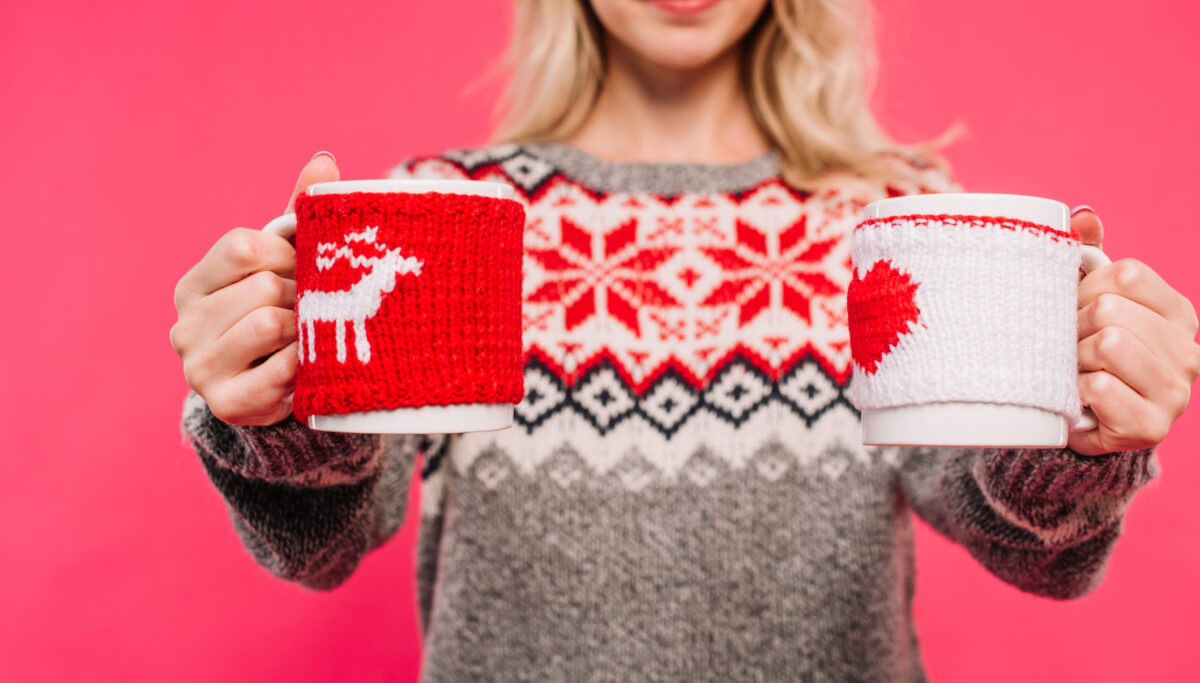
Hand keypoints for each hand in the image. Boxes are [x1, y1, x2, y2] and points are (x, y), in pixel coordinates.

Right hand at [169, 152, 339, 425]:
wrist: (279, 391)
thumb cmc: (283, 313)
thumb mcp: (287, 262)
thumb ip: (299, 213)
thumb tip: (324, 159)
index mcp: (194, 284)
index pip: (243, 245)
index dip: (287, 253)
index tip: (303, 268)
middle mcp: (185, 325)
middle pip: (262, 286)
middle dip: (302, 295)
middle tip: (314, 309)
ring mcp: (199, 367)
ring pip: (269, 324)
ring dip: (304, 329)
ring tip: (309, 336)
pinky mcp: (226, 403)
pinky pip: (280, 372)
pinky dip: (304, 365)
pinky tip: (308, 366)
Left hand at [1072, 207, 1199, 454]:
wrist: (1088, 422)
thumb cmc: (1088, 353)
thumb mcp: (1092, 301)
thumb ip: (1090, 255)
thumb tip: (1082, 217)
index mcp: (1179, 314)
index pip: (1127, 274)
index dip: (1086, 288)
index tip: (1077, 310)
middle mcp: (1189, 352)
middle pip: (1111, 311)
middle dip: (1074, 328)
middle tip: (1070, 349)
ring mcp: (1175, 393)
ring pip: (1106, 346)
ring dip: (1073, 360)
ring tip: (1075, 371)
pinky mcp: (1150, 427)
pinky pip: (1098, 389)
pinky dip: (1076, 391)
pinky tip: (1080, 398)